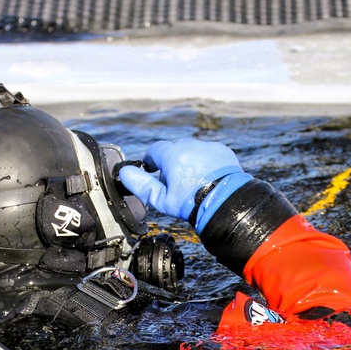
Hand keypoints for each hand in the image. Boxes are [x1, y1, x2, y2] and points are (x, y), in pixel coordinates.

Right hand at [119, 138, 249, 227]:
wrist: (225, 204)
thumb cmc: (191, 203)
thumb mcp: (161, 199)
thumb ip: (141, 185)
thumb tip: (125, 173)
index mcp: (172, 154)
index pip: (154, 150)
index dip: (151, 161)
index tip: (151, 170)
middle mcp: (190, 145)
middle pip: (174, 149)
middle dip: (171, 162)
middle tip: (174, 182)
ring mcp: (208, 146)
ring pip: (192, 150)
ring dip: (189, 160)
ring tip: (193, 181)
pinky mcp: (223, 151)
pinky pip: (209, 153)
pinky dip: (206, 162)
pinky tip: (208, 177)